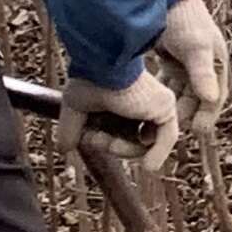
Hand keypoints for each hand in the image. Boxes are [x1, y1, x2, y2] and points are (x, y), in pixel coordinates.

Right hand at [65, 64, 181, 172]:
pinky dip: (158, 154)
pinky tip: (148, 166)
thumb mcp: (76, 110)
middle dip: (112, 146)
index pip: (118, 133)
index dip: (103, 141)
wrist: (101, 66)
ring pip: (145, 141)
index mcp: (124, 101)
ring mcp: (155, 104)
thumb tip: (64, 149)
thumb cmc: (88, 78)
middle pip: (132, 140)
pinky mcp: (165, 106)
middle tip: (95, 140)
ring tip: (109, 142)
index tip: (89, 138)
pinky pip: (167, 138)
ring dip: (124, 149)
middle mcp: (142, 103)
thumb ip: (72, 130)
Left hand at [153, 0, 230, 141]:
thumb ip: (201, 72)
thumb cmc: (183, 17)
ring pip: (182, 93)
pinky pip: (168, 84)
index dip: (208, 114)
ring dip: (173, 106)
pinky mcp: (170, 59)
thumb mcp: (195, 45)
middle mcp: (204, 65)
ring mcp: (186, 62)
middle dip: (187, 114)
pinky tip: (150, 103)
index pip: (215, 96)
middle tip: (173, 130)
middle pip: (198, 98)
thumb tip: (212, 98)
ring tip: (159, 122)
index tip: (198, 131)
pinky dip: (162, 94)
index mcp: (216, 63)